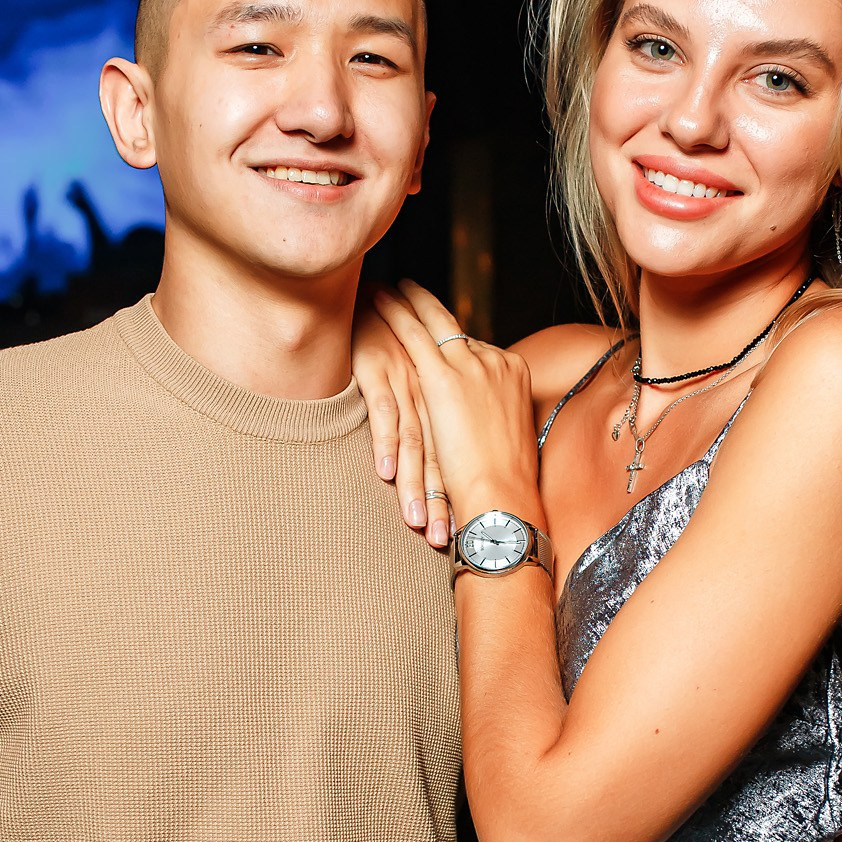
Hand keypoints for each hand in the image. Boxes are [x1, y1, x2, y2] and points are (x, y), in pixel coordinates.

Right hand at [353, 291, 452, 547]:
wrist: (376, 301)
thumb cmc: (400, 349)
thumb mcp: (429, 385)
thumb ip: (441, 419)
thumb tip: (450, 464)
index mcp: (456, 397)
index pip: (464, 454)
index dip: (462, 494)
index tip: (465, 533)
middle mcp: (438, 393)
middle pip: (444, 456)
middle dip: (443, 502)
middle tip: (443, 540)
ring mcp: (411, 383)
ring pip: (417, 441)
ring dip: (416, 485)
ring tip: (415, 523)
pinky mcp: (381, 372)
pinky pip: (385, 410)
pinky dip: (387, 442)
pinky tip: (387, 472)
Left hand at [370, 282, 539, 529]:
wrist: (503, 496)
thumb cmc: (506, 482)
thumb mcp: (504, 438)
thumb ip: (489, 418)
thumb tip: (477, 421)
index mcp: (513, 374)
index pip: (477, 350)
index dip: (453, 339)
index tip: (439, 330)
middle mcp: (495, 362)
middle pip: (456, 329)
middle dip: (430, 307)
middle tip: (409, 286)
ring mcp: (472, 366)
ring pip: (433, 324)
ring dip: (408, 304)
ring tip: (388, 288)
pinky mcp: (443, 378)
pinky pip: (415, 335)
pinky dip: (396, 314)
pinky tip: (378, 299)